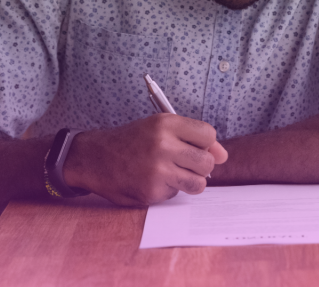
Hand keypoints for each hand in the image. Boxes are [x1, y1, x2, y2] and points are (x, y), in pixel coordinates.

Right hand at [62, 113, 227, 206]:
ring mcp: (157, 170)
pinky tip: (153, 181)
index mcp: (166, 124)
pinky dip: (168, 189)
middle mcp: (163, 145)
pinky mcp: (151, 192)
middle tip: (184, 163)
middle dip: (201, 165)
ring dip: (190, 181)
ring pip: (198, 183)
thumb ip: (192, 137)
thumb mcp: (159, 128)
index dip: (206, 144)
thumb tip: (223, 156)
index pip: (209, 135)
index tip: (196, 147)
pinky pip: (176, 193)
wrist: (94, 158)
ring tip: (174, 174)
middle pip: (207, 162)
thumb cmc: (133, 141)